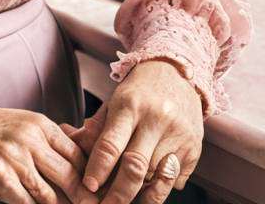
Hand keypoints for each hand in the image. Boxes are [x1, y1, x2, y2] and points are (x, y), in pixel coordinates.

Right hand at [0, 100, 99, 203]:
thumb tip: (75, 161)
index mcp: (39, 124)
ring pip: (52, 195)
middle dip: (86, 200)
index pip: (79, 156)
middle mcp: (31, 138)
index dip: (93, 180)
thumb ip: (44, 143)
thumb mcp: (17, 125)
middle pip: (72, 177)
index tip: (102, 196)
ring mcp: (15, 157)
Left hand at [59, 60, 202, 203]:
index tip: (88, 186)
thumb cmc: (139, 90)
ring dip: (140, 191)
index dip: (98, 168)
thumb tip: (70, 143)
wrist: (177, 72)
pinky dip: (160, 186)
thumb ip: (95, 126)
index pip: (111, 143)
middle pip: (135, 167)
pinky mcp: (194, 148)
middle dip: (118, 194)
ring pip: (154, 177)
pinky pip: (174, 179)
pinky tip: (151, 182)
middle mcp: (156, 119)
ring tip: (127, 194)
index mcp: (130, 105)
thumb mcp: (114, 100)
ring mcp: (178, 134)